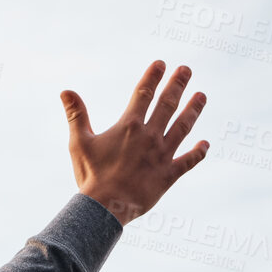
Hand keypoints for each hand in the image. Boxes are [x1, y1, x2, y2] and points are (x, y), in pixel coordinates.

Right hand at [63, 60, 208, 224]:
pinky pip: (188, 162)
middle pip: (168, 105)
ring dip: (193, 110)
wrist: (105, 207)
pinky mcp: (168, 175)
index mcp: (128, 126)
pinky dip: (198, 153)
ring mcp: (162, 156)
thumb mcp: (79, 143)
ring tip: (202, 96)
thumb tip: (66, 91)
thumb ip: (76, 115)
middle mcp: (149, 137)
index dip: (152, 77)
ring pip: (182, 128)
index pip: (143, 94)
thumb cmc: (90, 175)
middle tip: (186, 70)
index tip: (161, 63)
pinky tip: (206, 144)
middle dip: (178, 85)